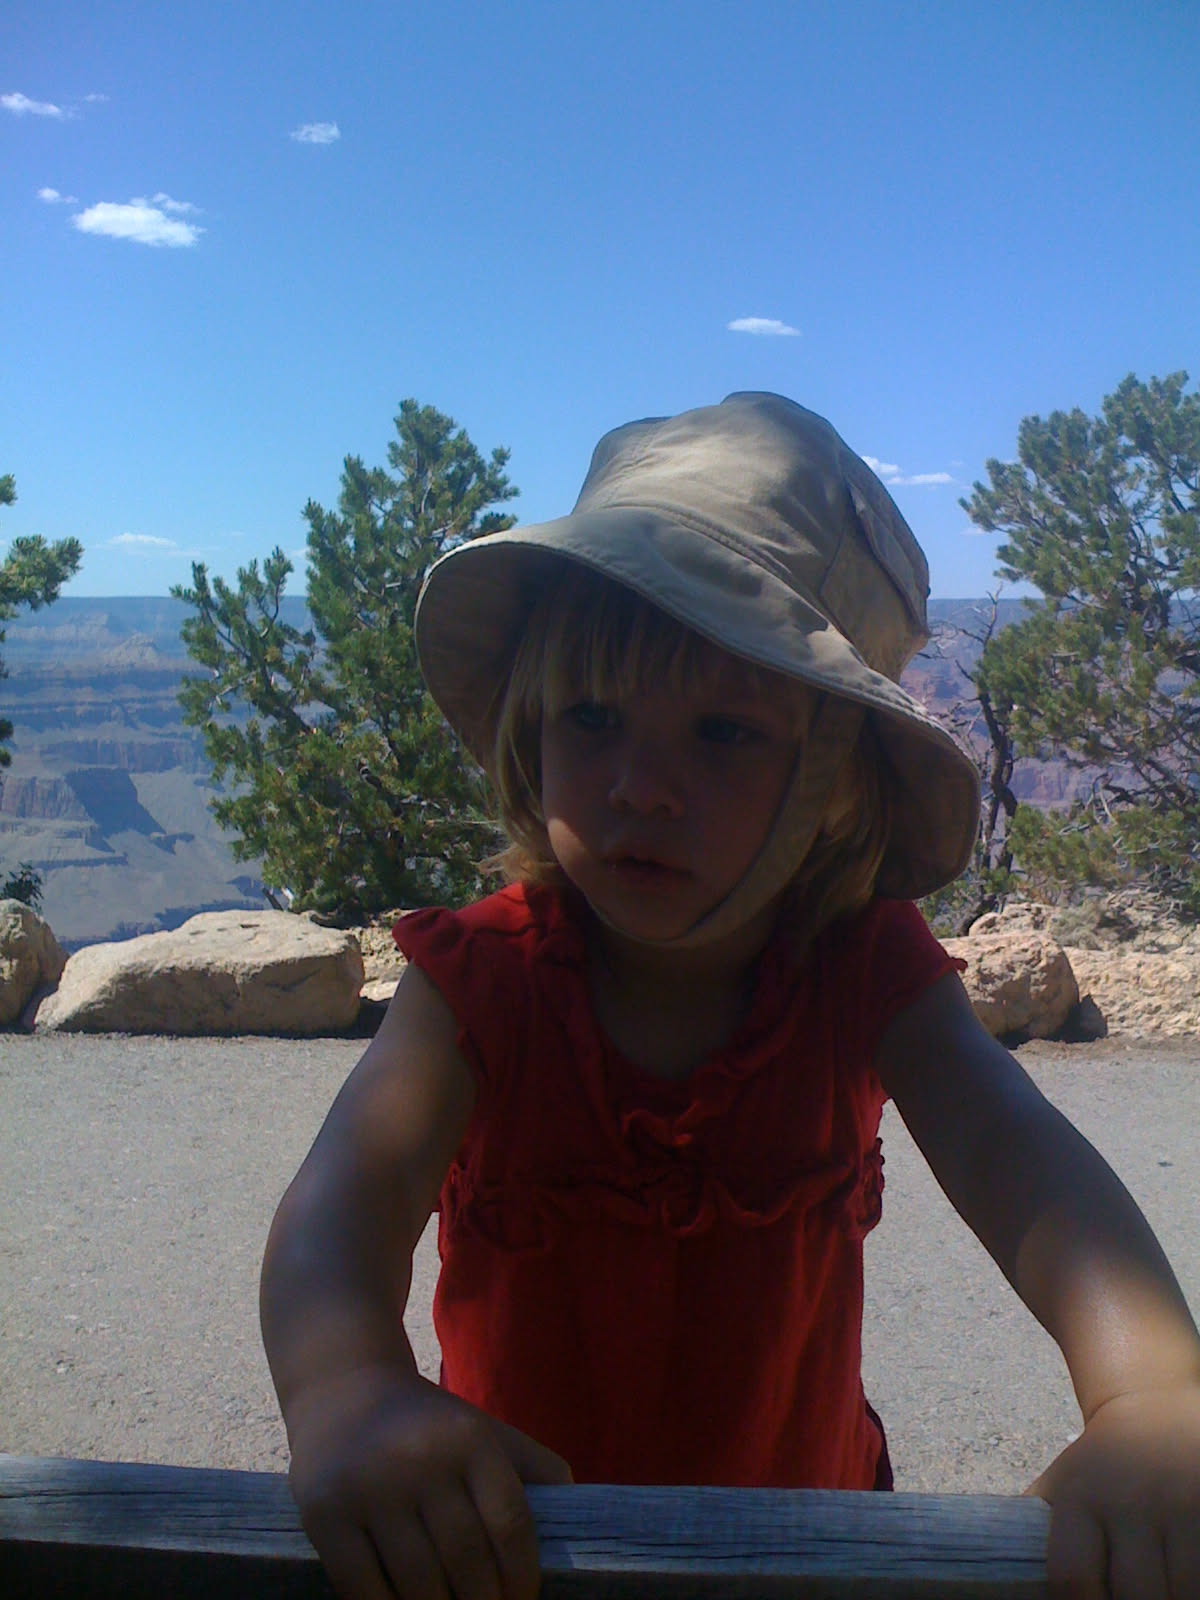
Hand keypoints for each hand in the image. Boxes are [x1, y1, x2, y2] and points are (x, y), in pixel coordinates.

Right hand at [285, 1366, 572, 1599]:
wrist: (342, 1390)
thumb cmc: (427, 1426)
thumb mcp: (483, 1430)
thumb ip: (534, 1467)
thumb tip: (576, 1515)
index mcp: (470, 1439)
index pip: (510, 1525)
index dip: (522, 1577)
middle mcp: (421, 1459)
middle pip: (466, 1562)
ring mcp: (370, 1488)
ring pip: (418, 1584)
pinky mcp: (325, 1513)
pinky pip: (363, 1590)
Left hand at [1028, 1385, 1199, 1597]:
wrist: (1152, 1408)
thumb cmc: (1100, 1465)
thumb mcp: (1060, 1486)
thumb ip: (1036, 1530)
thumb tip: (1010, 1575)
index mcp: (1080, 1497)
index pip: (1073, 1577)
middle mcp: (1130, 1499)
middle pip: (1135, 1595)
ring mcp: (1180, 1504)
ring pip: (1184, 1592)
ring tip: (1160, 1589)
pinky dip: (1196, 1586)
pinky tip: (1183, 1581)